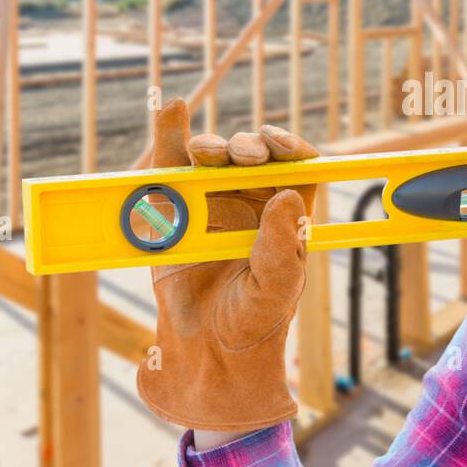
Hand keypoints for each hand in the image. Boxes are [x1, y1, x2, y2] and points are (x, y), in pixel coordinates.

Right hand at [136, 96, 319, 433]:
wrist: (205, 354)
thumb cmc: (253, 322)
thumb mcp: (276, 289)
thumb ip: (281, 247)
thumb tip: (288, 197)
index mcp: (287, 217)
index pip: (297, 168)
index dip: (292, 149)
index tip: (283, 148)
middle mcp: (251, 203)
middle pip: (253, 157)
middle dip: (249, 147)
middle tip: (243, 156)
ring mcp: (211, 203)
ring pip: (213, 157)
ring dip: (210, 144)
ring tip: (205, 150)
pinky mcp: (172, 210)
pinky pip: (170, 168)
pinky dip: (168, 137)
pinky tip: (171, 112)